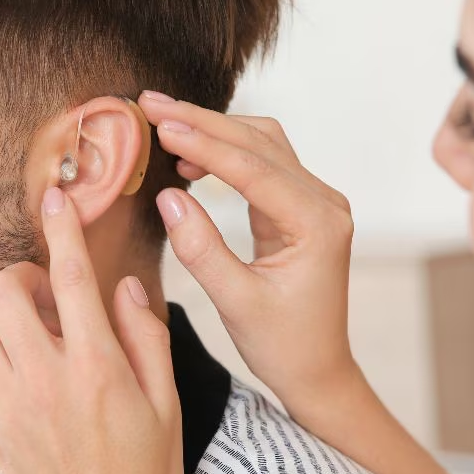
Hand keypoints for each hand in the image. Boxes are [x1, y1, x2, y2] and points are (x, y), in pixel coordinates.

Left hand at [0, 186, 184, 473]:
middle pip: (2, 289)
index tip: (55, 195)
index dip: (63, 227)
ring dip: (2, 318)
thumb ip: (145, 337)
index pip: (74, 277)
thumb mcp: (168, 407)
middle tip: (51, 299)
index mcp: (99, 369)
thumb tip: (121, 286)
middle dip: (22, 277)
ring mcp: (9, 407)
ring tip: (35, 339)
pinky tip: (20, 377)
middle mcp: (45, 380)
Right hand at [138, 92, 362, 408]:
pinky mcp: (299, 208)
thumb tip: (168, 196)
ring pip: (261, 145)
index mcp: (316, 224)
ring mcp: (314, 202)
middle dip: (202, 121)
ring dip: (213, 130)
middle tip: (150, 102)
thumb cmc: (283, 345)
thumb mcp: (235, 303)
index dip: (203, 143)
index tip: (159, 124)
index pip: (252, 168)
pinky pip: (261, 165)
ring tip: (163, 121)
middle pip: (258, 142)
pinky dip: (224, 152)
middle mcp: (323, 202)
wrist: (318, 371)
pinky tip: (189, 158)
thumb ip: (202, 250)